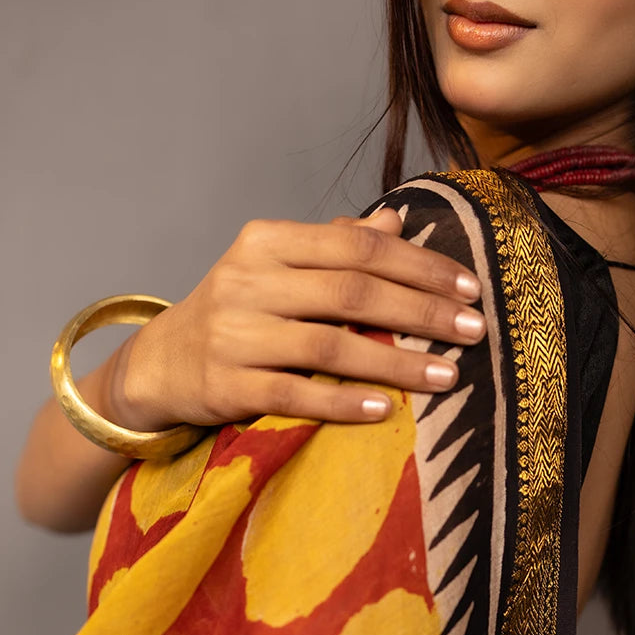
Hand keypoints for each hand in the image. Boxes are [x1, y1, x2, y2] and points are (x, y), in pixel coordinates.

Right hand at [113, 207, 485, 429]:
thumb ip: (334, 248)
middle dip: (421, 312)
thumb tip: (396, 224)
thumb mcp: (276, 270)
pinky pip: (294, 393)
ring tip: (447, 376)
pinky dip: (342, 402)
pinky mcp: (227, 385)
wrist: (160, 365)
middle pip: (351, 293)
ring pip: (329, 345)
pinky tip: (383, 410)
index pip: (356, 246)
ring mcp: (235, 335)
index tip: (469, 287)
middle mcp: (248, 281)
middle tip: (474, 331)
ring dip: (395, 362)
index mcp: (267, 243)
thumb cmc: (236, 314)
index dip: (418, 266)